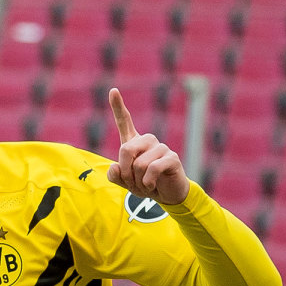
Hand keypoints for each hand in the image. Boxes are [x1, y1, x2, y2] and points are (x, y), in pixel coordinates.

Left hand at [106, 88, 189, 205]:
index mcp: (134, 143)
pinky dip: (147, 183)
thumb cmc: (144, 184)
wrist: (167, 195)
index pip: (124, 121)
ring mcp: (161, 147)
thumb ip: (114, 175)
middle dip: (125, 172)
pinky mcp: (172, 157)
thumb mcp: (125, 182)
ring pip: (139, 164)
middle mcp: (147, 141)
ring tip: (145, 185)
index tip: (113, 90)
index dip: (118, 107)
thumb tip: (115, 167)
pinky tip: (152, 186)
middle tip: (132, 183)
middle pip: (126, 149)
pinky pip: (152, 169)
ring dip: (137, 181)